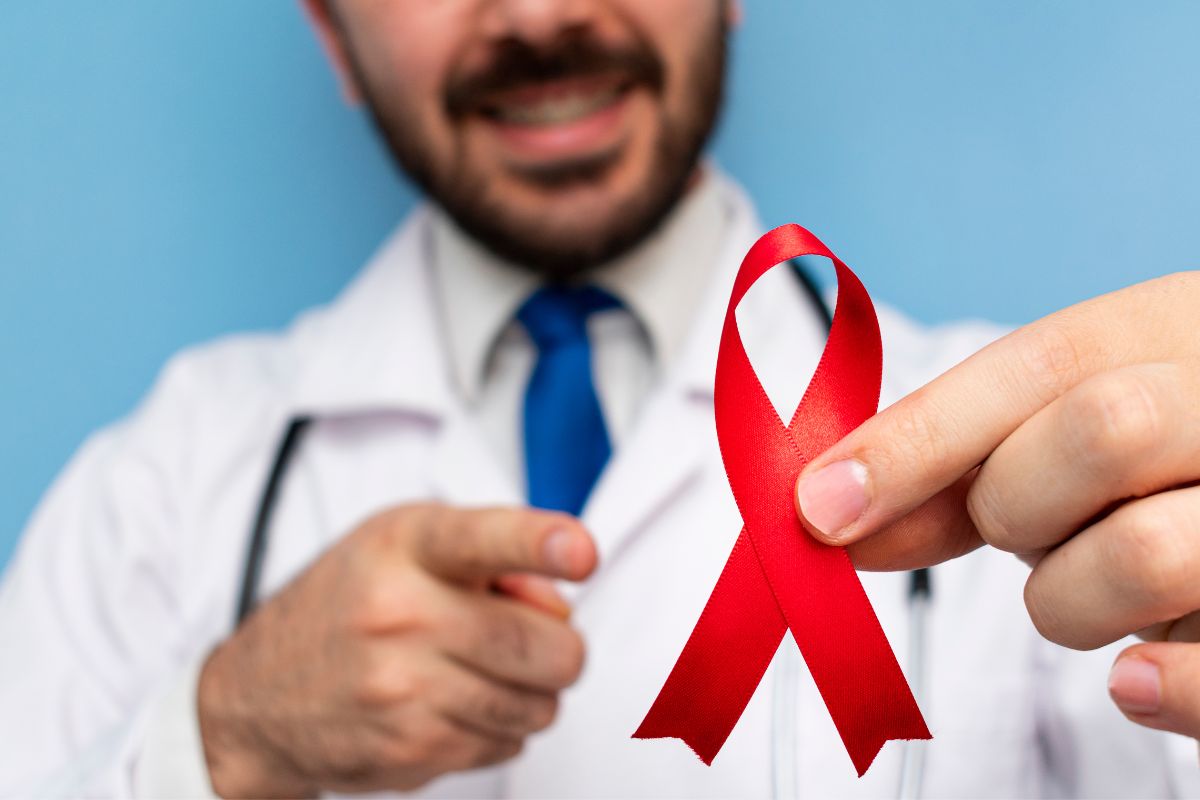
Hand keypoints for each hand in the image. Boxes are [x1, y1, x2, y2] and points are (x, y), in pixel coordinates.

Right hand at [197, 503, 596, 797]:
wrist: (255, 697)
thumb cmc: (347, 604)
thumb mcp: (405, 542)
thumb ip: (493, 552)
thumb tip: (561, 603)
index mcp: (406, 547)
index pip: (484, 538)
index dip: (540, 543)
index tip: (580, 550)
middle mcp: (402, 616)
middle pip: (550, 648)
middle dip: (560, 647)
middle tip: (532, 639)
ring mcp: (405, 691)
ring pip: (541, 706)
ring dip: (530, 692)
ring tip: (479, 670)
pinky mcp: (411, 752)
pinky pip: (509, 746)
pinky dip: (497, 728)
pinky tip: (452, 704)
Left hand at [792, 272, 1199, 741]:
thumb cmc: (1147, 472)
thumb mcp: (1061, 438)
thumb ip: (957, 465)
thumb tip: (831, 509)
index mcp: (1180, 329)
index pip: (1042, 361)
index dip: (916, 437)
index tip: (821, 508)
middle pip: (1103, 429)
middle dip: (1011, 501)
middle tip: (1011, 530)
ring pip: (1145, 552)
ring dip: (1066, 598)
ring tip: (1083, 589)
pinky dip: (1152, 687)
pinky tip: (1134, 680)